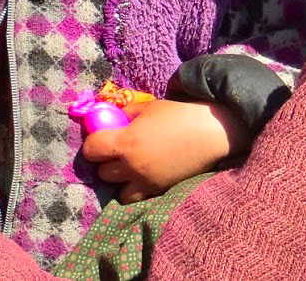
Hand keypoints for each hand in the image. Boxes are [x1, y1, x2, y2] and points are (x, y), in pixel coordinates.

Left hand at [82, 99, 248, 202]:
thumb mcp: (150, 107)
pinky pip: (140, 198)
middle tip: (120, 152)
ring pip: (119, 193)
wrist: (213, 133)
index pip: (91, 150)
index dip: (93, 144)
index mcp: (126, 142)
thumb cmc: (181, 114)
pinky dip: (139, 190)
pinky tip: (148, 176)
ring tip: (133, 169)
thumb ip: (128, 114)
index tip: (103, 139)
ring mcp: (146, 183)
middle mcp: (132, 167)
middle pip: (102, 173)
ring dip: (122, 182)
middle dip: (108, 162)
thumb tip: (115, 119)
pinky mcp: (161, 192)